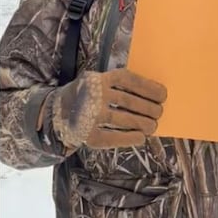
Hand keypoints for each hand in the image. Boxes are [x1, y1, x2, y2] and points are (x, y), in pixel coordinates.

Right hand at [49, 69, 166, 149]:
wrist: (53, 114)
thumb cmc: (84, 97)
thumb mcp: (96, 83)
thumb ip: (116, 86)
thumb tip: (151, 96)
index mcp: (97, 79)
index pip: (128, 79)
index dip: (147, 87)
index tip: (163, 94)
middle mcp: (93, 95)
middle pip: (128, 101)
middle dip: (149, 108)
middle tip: (160, 113)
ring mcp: (89, 115)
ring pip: (123, 119)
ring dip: (142, 124)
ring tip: (152, 126)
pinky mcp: (87, 134)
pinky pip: (113, 137)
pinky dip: (129, 138)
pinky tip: (140, 138)